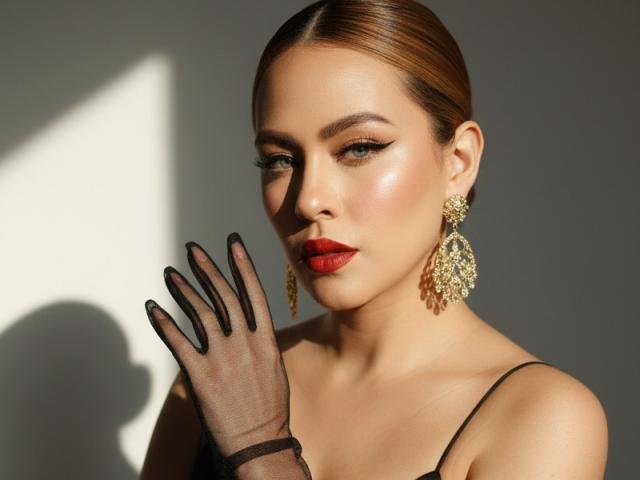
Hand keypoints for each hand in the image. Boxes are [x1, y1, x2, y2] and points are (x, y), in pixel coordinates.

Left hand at [144, 232, 293, 459]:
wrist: (259, 442)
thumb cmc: (269, 408)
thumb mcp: (273, 369)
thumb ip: (259, 343)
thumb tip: (248, 326)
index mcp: (266, 340)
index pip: (253, 292)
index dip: (242, 265)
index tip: (233, 243)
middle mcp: (245, 343)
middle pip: (223, 295)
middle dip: (207, 268)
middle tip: (193, 249)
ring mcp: (222, 358)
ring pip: (200, 313)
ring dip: (183, 289)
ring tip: (171, 273)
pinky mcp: (200, 375)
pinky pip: (177, 342)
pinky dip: (163, 323)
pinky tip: (152, 308)